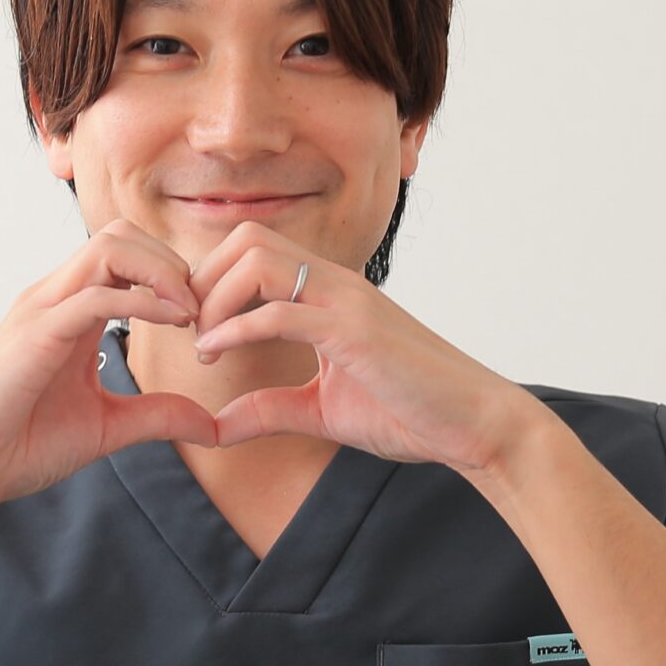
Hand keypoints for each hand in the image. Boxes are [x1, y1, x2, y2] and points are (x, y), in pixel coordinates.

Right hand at [0, 218, 217, 514]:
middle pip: (122, 235)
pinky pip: (95, 296)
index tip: (204, 319)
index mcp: (71, 311)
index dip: (174, 276)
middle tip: (202, 311)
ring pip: (109, 247)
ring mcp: (42, 310)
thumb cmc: (21, 444)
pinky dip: (142, 301)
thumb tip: (210, 426)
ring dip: (161, 271)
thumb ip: (157, 415)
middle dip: (173, 262)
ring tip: (190, 314)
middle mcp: (56, 298)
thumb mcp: (108, 427)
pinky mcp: (36, 334)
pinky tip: (173, 324)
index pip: (127, 255)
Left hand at [184, 219, 540, 476]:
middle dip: (204, 280)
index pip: (254, 250)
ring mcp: (347, 302)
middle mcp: (336, 284)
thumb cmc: (410, 411)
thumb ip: (269, 409)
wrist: (475, 424)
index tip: (195, 330)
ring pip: (258, 260)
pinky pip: (280, 312)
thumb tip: (215, 426)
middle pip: (248, 238)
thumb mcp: (322, 411)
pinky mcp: (355, 332)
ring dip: (215, 298)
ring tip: (201, 344)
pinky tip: (216, 357)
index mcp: (330, 293)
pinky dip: (235, 330)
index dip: (211, 281)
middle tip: (189, 331)